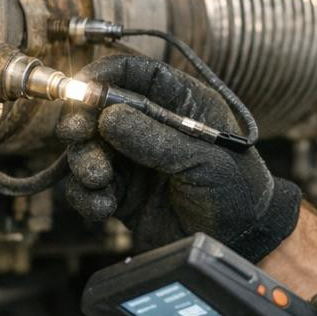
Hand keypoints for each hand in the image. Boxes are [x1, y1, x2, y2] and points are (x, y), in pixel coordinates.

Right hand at [55, 53, 299, 259]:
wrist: (241, 242)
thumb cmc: (238, 191)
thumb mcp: (204, 160)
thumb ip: (156, 139)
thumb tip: (108, 117)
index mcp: (180, 103)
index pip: (135, 74)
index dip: (104, 74)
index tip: (80, 87)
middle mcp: (151, 126)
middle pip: (99, 110)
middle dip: (82, 121)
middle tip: (75, 134)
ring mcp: (134, 160)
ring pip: (88, 149)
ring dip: (84, 162)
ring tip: (98, 179)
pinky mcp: (122, 194)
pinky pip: (87, 188)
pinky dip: (87, 196)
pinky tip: (104, 206)